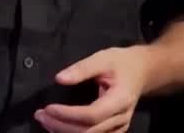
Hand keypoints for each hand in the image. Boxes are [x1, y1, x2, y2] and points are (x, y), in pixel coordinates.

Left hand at [35, 46, 151, 132]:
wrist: (143, 71)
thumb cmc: (122, 63)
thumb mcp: (103, 58)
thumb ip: (82, 68)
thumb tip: (59, 79)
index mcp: (121, 99)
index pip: (92, 115)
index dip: (68, 114)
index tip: (48, 107)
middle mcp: (121, 118)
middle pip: (88, 131)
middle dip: (60, 125)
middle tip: (40, 114)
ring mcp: (119, 128)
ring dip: (64, 132)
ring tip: (45, 121)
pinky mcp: (115, 131)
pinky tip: (58, 128)